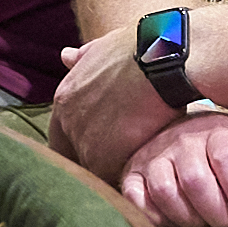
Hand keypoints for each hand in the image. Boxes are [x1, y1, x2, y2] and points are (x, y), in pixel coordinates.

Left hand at [47, 25, 169, 177]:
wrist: (165, 57)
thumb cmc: (145, 47)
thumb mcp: (107, 47)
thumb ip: (85, 57)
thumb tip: (65, 55)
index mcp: (66, 96)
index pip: (62, 134)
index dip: (79, 143)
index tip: (98, 147)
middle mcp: (68, 120)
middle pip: (75, 154)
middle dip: (96, 159)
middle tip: (121, 161)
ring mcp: (84, 140)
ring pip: (95, 168)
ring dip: (114, 170)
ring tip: (138, 169)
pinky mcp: (104, 158)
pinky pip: (113, 179)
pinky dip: (129, 178)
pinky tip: (147, 172)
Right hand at [119, 106, 227, 226]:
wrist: (178, 127)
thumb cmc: (221, 148)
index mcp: (217, 131)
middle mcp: (182, 140)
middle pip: (197, 182)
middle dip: (218, 214)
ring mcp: (153, 156)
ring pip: (167, 193)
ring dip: (189, 219)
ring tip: (203, 225)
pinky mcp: (131, 172)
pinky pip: (138, 200)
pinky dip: (156, 218)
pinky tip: (173, 221)